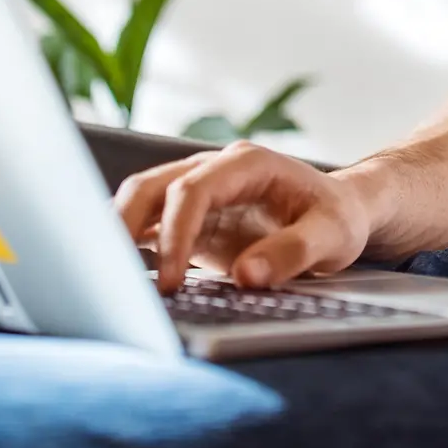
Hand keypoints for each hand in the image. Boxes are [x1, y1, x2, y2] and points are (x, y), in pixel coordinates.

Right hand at [115, 141, 373, 293]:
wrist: (341, 213)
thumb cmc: (338, 219)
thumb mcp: (332, 236)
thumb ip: (293, 253)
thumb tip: (246, 276)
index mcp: (249, 164)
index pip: (193, 190)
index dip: (175, 235)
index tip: (170, 282)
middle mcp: (216, 171)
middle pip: (151, 187)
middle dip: (123, 229)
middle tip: (115, 282)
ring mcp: (199, 193)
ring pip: (140, 203)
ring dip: (117, 237)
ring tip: (106, 283)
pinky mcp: (191, 220)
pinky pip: (147, 228)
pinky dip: (128, 249)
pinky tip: (120, 281)